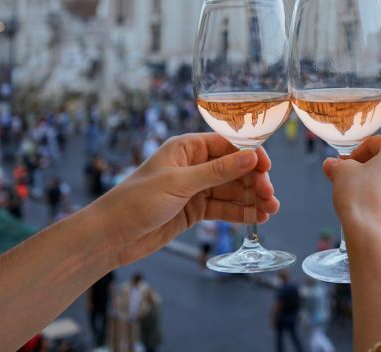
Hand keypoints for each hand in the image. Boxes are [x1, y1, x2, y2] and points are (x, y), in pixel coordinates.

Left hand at [91, 133, 279, 266]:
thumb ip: (218, 171)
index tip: (266, 168)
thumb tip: (252, 156)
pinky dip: (239, 212)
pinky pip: (222, 208)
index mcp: (187, 148)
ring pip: (231, 190)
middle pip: (234, 168)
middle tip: (270, 196)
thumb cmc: (137, 200)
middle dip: (253, 181)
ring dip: (251, 199)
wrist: (110, 236)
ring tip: (270, 210)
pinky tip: (256, 218)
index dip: (250, 155)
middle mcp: (193, 165)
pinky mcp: (193, 210)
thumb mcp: (180, 183)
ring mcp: (194, 188)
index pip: (227, 145)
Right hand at [323, 135, 380, 255]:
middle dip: (375, 171)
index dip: (357, 154)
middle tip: (355, 182)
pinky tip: (379, 219)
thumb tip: (331, 165)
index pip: (377, 143)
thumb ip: (338, 165)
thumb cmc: (362, 199)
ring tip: (367, 203)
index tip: (345, 165)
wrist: (377, 243)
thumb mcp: (342, 174)